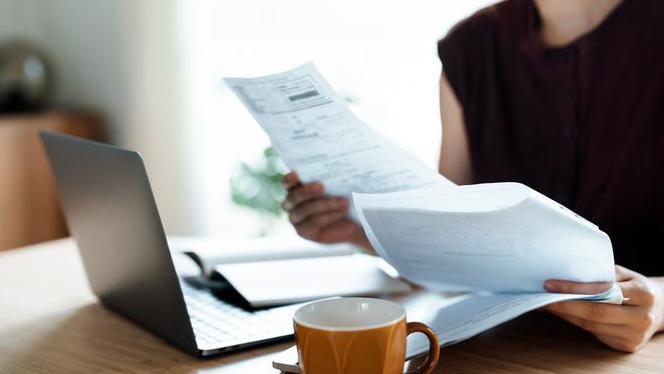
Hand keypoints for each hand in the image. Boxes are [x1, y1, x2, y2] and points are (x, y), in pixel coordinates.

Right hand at [281, 172, 372, 250]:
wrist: (354, 220)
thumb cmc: (344, 196)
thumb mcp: (339, 184)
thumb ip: (331, 176)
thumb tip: (336, 163)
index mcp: (296, 188)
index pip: (287, 183)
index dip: (289, 179)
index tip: (296, 174)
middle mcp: (291, 204)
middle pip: (293, 197)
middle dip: (307, 191)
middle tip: (322, 186)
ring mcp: (296, 220)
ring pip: (305, 211)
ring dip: (326, 204)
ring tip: (344, 201)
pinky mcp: (304, 232)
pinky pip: (313, 223)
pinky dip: (329, 216)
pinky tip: (341, 212)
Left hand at [544, 265, 663, 351]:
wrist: (659, 309)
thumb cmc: (634, 286)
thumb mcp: (623, 274)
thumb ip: (601, 274)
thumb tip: (566, 273)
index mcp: (643, 294)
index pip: (602, 292)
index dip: (574, 290)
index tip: (550, 285)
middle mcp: (642, 317)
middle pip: (595, 314)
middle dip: (564, 306)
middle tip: (541, 297)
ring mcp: (634, 335)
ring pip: (591, 326)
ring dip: (566, 315)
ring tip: (546, 304)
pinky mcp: (626, 346)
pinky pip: (594, 334)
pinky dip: (576, 323)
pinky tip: (563, 314)